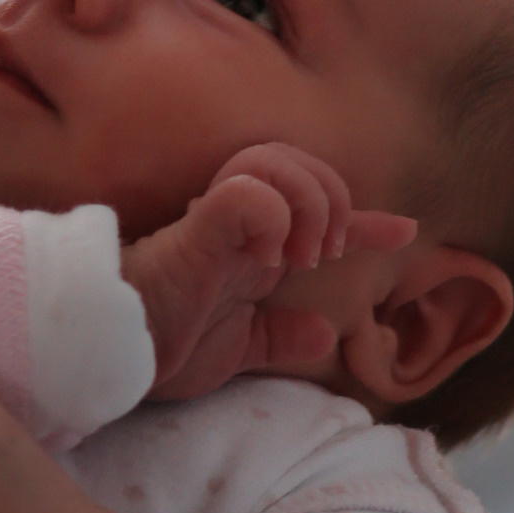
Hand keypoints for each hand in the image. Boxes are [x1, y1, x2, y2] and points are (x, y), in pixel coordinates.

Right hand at [123, 144, 415, 401]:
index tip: (406, 230)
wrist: (107, 353)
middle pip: (302, 164)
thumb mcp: (233, 351)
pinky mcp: (194, 231)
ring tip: (298, 256)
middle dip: (333, 203)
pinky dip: (271, 213)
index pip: (318, 213)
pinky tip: (268, 254)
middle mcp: (237, 224)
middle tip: (320, 258)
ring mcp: (215, 221)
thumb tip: (324, 335)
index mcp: (250, 248)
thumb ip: (277, 338)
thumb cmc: (155, 347)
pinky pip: (244, 191)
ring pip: (275, 160)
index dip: (366, 221)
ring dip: (306, 204)